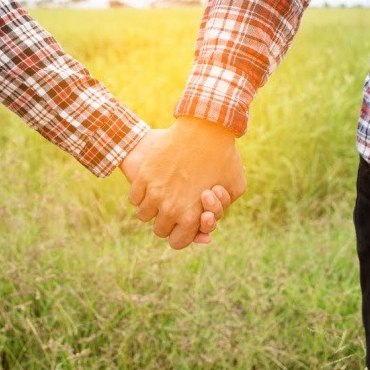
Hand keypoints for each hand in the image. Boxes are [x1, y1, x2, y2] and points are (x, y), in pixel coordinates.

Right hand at [129, 117, 245, 248]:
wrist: (204, 126)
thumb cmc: (224, 156)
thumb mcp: (235, 186)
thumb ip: (223, 207)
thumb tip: (207, 218)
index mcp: (192, 216)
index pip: (177, 242)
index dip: (180, 236)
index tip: (181, 226)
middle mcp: (170, 209)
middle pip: (159, 230)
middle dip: (166, 223)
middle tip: (173, 209)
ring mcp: (154, 193)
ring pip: (143, 215)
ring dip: (151, 210)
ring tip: (160, 198)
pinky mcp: (143, 177)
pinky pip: (134, 198)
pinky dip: (141, 195)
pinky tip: (151, 187)